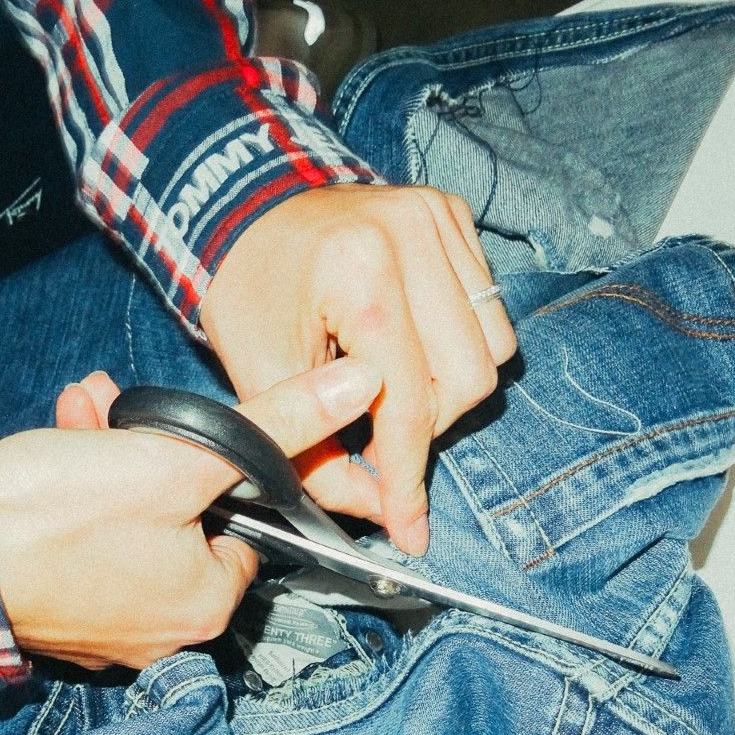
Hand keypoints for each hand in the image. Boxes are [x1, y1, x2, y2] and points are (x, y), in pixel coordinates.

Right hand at [0, 357, 379, 669]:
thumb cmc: (57, 515)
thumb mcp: (176, 456)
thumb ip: (277, 422)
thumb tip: (363, 387)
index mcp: (207, 605)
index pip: (247, 524)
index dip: (215, 464)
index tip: (177, 430)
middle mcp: (164, 632)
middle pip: (185, 519)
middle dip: (152, 452)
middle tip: (116, 409)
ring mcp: (105, 630)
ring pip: (131, 523)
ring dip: (110, 459)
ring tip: (80, 415)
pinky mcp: (57, 615)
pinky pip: (87, 546)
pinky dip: (75, 495)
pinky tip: (56, 446)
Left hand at [199, 183, 516, 555]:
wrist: (241, 207)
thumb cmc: (247, 290)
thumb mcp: (262, 381)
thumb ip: (318, 458)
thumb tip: (380, 512)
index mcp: (360, 273)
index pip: (407, 401)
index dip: (407, 475)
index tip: (409, 527)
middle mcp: (411, 234)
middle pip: (466, 381)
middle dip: (424, 428)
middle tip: (376, 435)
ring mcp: (438, 218)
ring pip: (492, 349)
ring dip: (446, 389)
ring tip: (390, 386)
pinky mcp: (452, 214)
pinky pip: (489, 308)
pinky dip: (454, 344)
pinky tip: (406, 343)